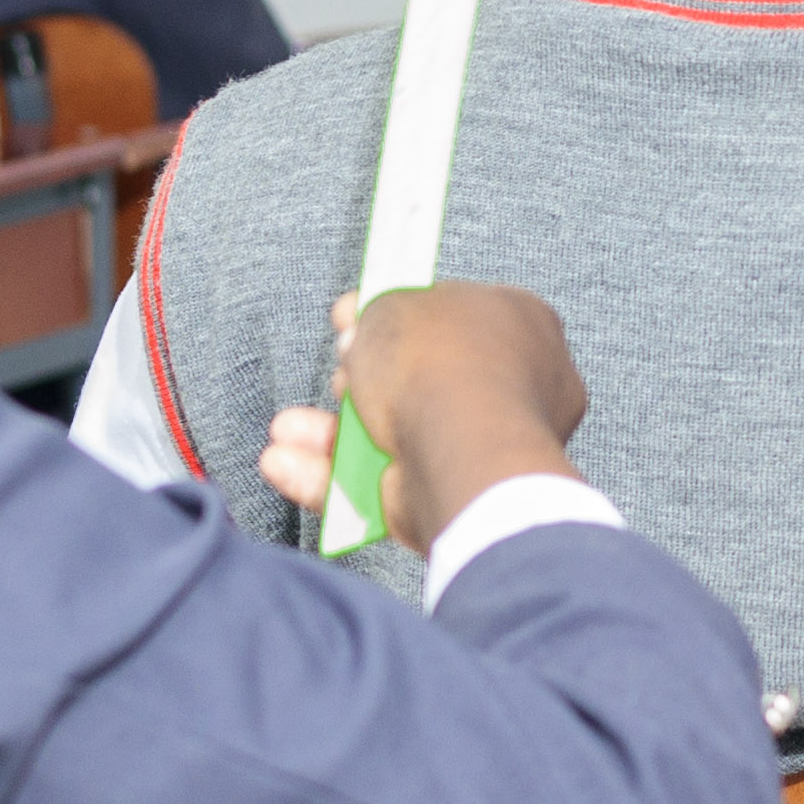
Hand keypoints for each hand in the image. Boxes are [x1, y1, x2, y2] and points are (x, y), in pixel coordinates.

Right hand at [255, 284, 590, 543]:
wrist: (460, 448)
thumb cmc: (437, 362)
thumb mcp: (394, 305)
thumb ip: (376, 312)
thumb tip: (360, 334)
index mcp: (521, 326)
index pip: (453, 314)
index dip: (395, 315)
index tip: (349, 319)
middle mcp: (512, 390)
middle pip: (416, 380)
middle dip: (357, 379)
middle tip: (339, 370)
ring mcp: (479, 450)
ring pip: (389, 436)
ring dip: (327, 434)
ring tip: (284, 430)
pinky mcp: (445, 498)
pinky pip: (378, 484)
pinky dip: (328, 477)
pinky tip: (281, 464)